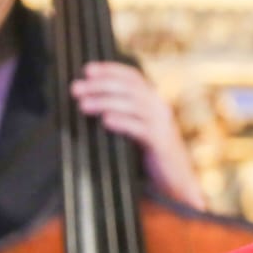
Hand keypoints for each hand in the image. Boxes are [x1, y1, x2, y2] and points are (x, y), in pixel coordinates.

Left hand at [70, 61, 205, 207]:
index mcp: (154, 101)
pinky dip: (122, 122)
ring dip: (104, 102)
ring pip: (132, 105)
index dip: (110, 70)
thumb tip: (86, 102)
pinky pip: (140, 128)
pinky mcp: (161, 143)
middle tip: (76, 89)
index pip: (132, 77)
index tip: (87, 70)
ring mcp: (162, 125)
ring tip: (83, 105)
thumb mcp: (136, 129)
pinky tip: (106, 121)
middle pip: (128, 88)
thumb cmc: (150, 156)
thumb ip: (121, 114)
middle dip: (100, 85)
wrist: (176, 182)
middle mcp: (160, 108)